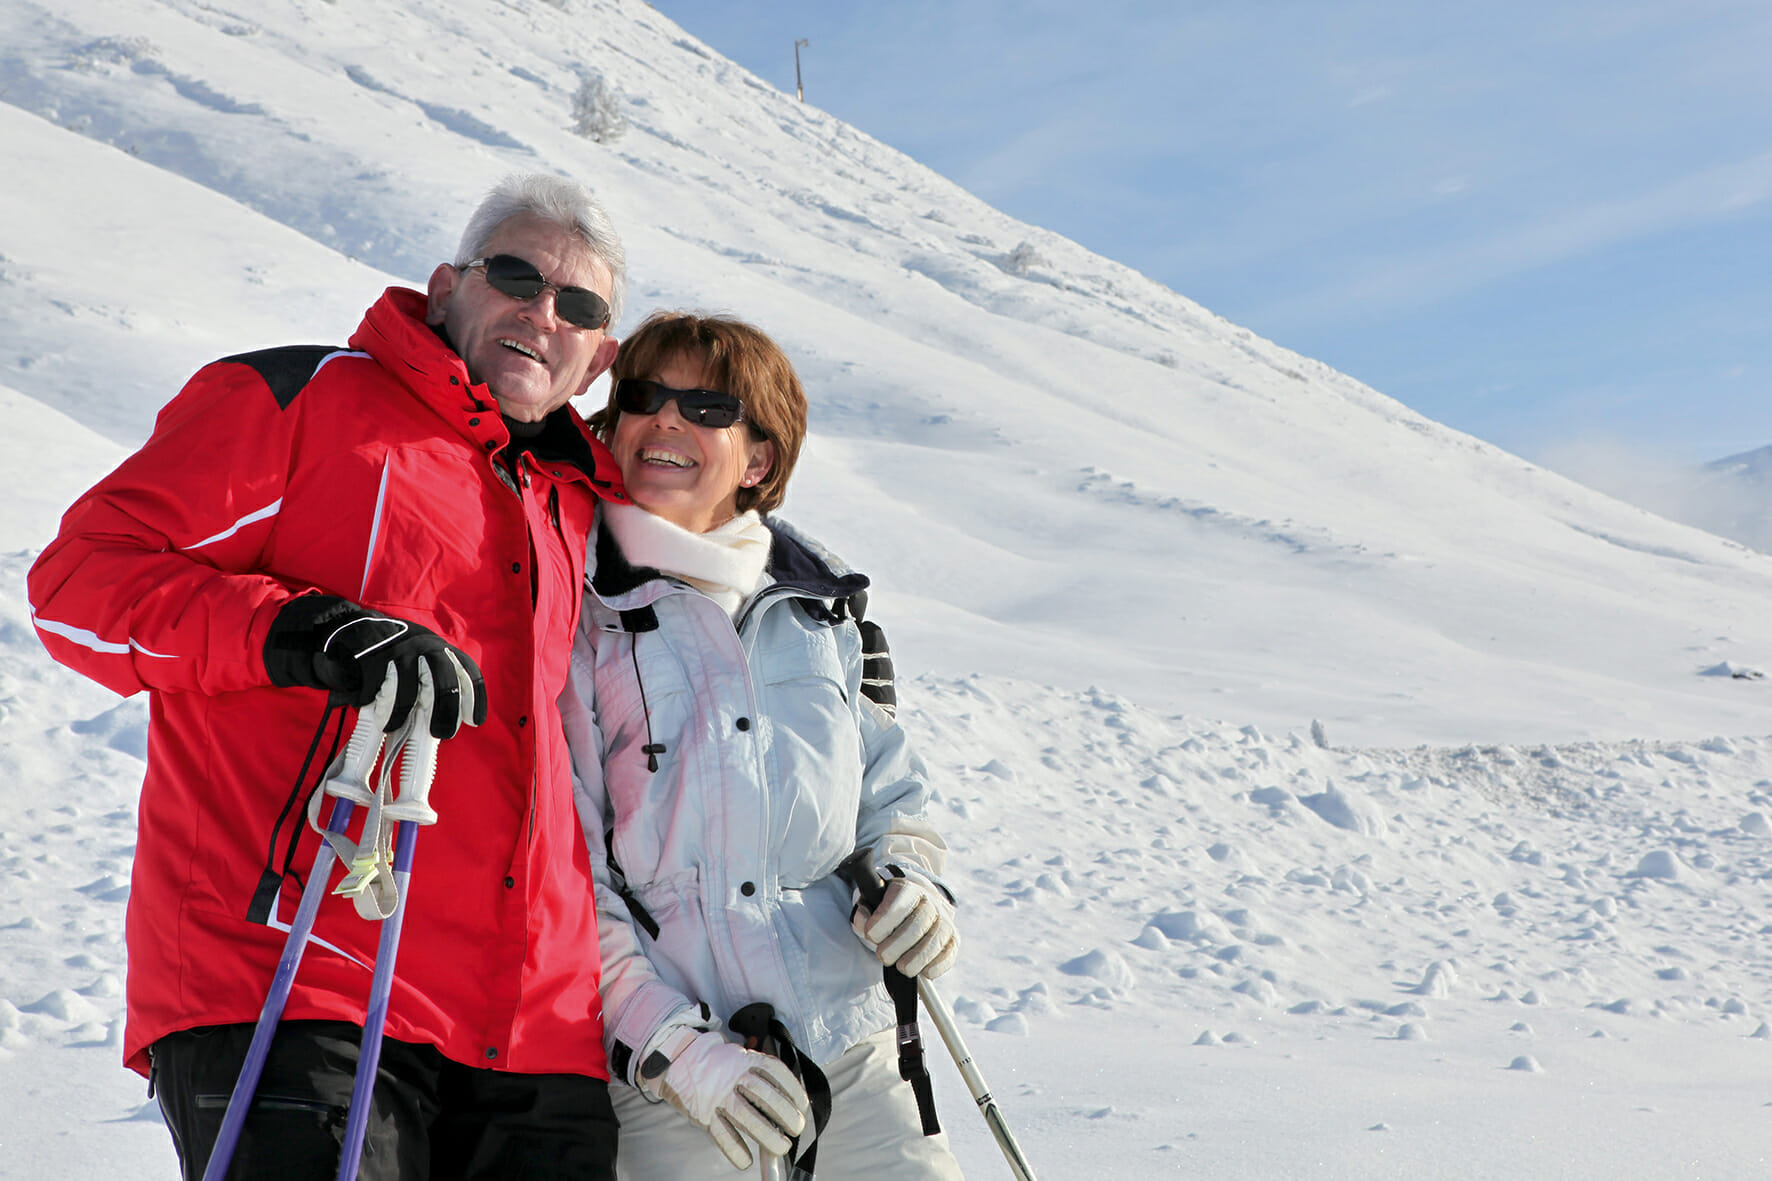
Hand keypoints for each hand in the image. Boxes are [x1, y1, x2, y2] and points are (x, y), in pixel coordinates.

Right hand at [263, 595, 485, 737]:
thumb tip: (451, 715)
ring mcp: (398, 651)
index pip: (466, 671)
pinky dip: (375, 705)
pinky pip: (378, 690)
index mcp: (439, 647)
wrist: (350, 625)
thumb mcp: (420, 655)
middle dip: (446, 713)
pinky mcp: (373, 659)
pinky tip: (371, 711)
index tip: (474, 721)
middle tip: (442, 734)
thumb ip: (436, 677)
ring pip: (408, 692)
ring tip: (393, 728)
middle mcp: (424, 646)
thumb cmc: (390, 651)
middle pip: (444, 683)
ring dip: (401, 716)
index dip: (474, 698)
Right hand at [641, 1027, 809, 1170]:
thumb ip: (759, 1072)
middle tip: (796, 1128)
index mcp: (745, 1059)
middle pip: (764, 1095)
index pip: (775, 1072)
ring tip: (781, 1147)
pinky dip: (735, 1150)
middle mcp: (732, 1075)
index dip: (793, 1089)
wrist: (677, 1059)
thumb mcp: (739, 1056)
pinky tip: (746, 1160)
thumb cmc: (716, 1062)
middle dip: (785, 1114)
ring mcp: (717, 1094)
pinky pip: (721, 1134)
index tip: (802, 1104)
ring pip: (745, 1116)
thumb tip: (788, 1097)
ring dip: (767, 1135)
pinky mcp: (703, 1113)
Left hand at [852, 869, 958, 978]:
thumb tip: (863, 920)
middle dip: (897, 945)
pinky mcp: (953, 940)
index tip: (870, 934)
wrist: (918, 909)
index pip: (899, 900)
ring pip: (935, 940)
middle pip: (918, 923)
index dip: (883, 919)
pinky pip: (948, 954)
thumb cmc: (890, 911)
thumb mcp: (873, 906)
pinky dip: (935, 966)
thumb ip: (864, 914)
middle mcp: (930, 902)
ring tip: (901, 967)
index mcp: (908, 888)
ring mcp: (945, 921)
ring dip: (916, 959)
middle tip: (883, 956)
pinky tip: (921, 971)